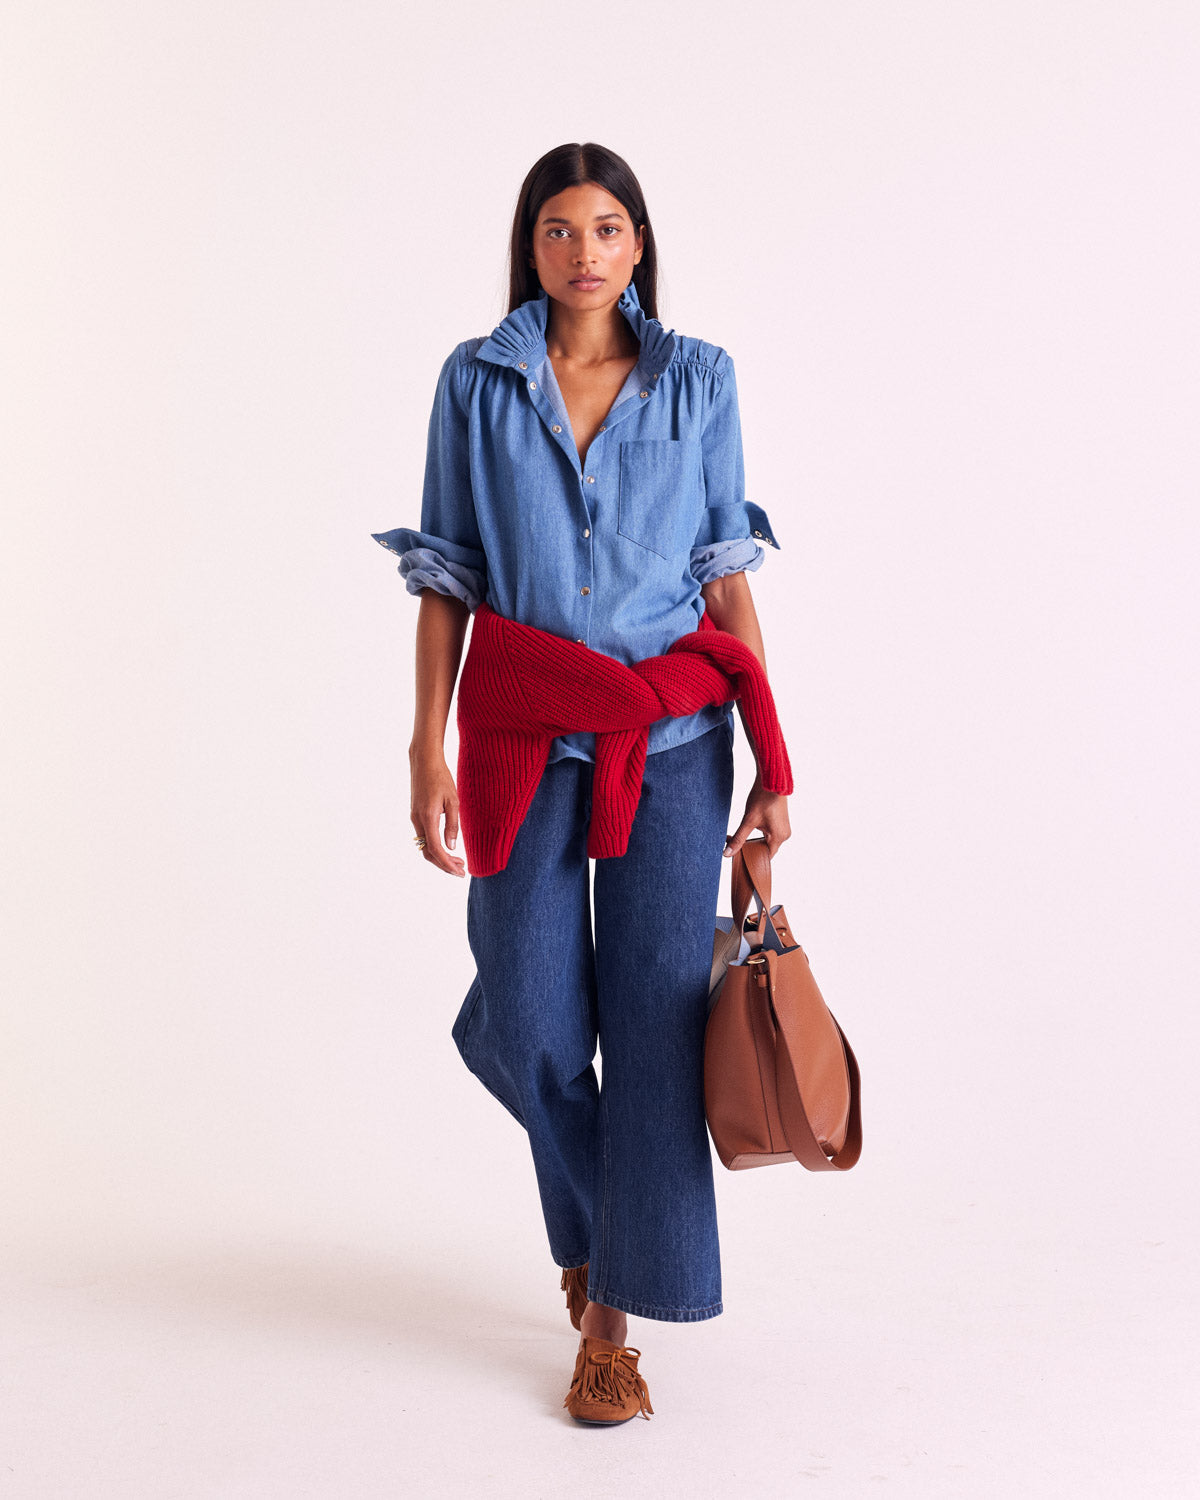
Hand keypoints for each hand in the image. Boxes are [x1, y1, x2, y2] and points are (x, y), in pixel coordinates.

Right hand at [410, 748, 466, 877]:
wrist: (424, 761)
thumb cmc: (441, 777)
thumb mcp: (453, 801)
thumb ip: (452, 825)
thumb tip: (451, 847)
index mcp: (428, 817)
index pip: (436, 849)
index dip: (448, 864)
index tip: (460, 872)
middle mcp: (418, 820)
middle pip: (428, 853)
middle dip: (444, 864)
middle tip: (461, 869)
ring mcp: (414, 817)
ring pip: (425, 846)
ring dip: (440, 856)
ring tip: (458, 860)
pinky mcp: (415, 814)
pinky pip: (424, 837)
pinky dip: (435, 846)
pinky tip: (447, 846)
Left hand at [724, 770, 790, 861]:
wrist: (771, 780)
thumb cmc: (762, 798)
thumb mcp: (748, 820)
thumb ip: (738, 838)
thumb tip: (727, 853)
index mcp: (779, 837)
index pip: (765, 857)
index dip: (751, 858)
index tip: (737, 856)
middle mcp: (784, 835)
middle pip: (764, 849)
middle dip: (749, 847)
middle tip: (733, 843)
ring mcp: (783, 828)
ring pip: (765, 840)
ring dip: (752, 839)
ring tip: (740, 834)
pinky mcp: (780, 822)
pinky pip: (769, 833)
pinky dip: (758, 833)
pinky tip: (749, 827)